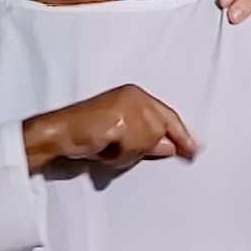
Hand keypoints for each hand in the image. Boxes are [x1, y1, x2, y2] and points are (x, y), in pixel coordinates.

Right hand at [23, 85, 196, 174]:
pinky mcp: (121, 120)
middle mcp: (136, 96)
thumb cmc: (83, 134)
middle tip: (115, 150)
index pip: (168, 116)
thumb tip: (171, 147)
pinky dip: (119, 155)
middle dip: (144, 147)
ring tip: (105, 148)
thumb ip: (148, 139)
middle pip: (161, 130)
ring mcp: (129, 106)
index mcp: (136, 95)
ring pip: (149, 141)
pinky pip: (135, 147)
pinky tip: (102, 148)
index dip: (181, 134)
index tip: (194, 150)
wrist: (56, 134)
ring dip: (127, 153)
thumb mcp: (122, 138)